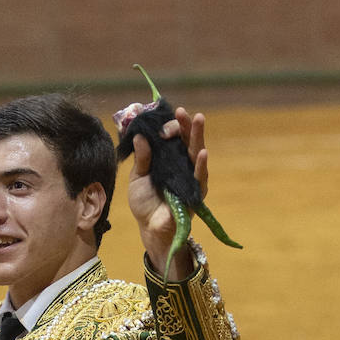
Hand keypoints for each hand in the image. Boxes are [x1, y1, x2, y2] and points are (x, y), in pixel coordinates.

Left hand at [128, 107, 207, 279]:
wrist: (148, 227)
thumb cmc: (144, 202)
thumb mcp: (137, 177)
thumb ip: (141, 158)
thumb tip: (140, 136)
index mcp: (166, 158)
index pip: (172, 137)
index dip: (168, 128)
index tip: (159, 126)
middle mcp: (180, 164)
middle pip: (186, 141)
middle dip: (186, 125)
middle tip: (184, 111)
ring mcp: (190, 177)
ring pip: (196, 153)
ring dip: (197, 137)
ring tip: (198, 119)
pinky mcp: (195, 192)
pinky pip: (199, 178)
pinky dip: (200, 165)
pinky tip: (202, 151)